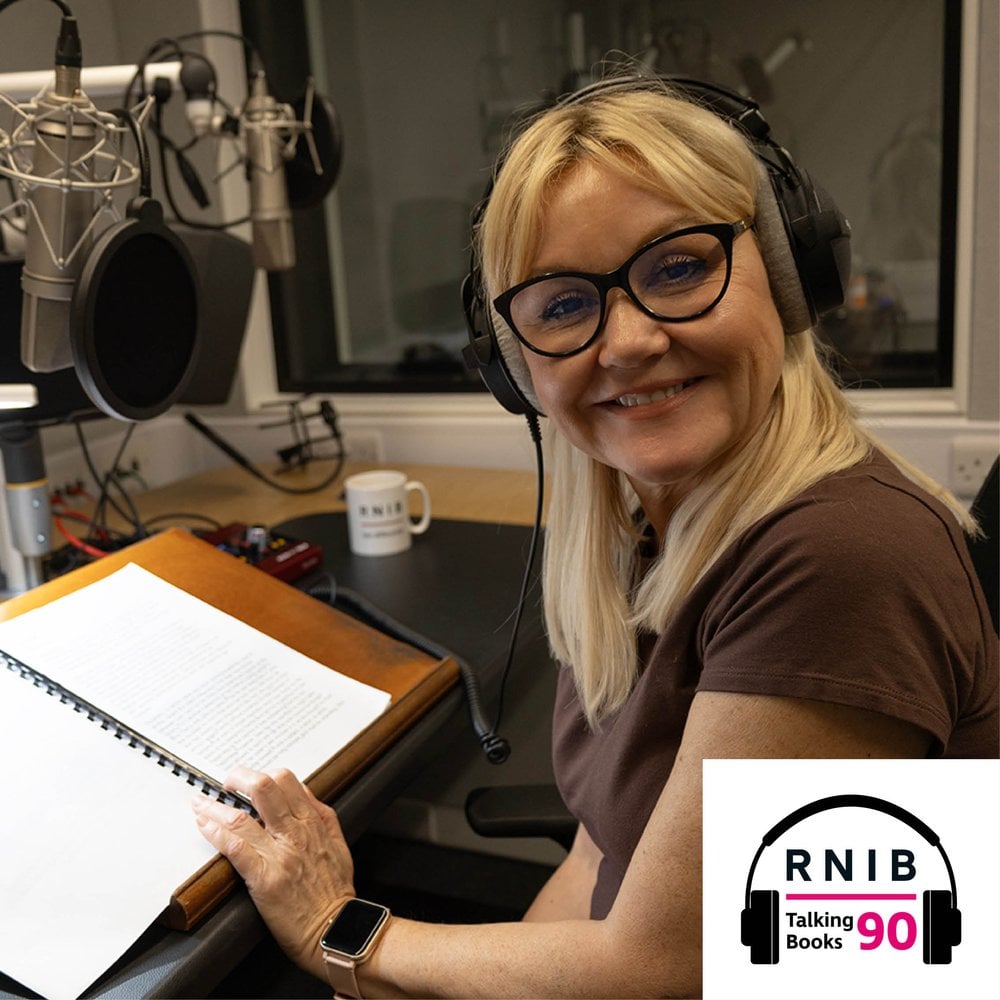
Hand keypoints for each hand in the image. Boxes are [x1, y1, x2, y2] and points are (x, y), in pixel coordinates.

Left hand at [191, 767, 353, 977]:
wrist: (336, 929)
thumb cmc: (335, 891)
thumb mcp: (338, 843)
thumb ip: (322, 817)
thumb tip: (305, 794)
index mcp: (314, 821)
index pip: (287, 780)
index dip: (262, 774)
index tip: (249, 780)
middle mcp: (296, 832)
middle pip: (264, 787)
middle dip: (239, 778)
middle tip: (226, 783)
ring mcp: (280, 854)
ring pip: (242, 817)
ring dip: (214, 807)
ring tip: (200, 804)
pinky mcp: (265, 879)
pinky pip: (235, 848)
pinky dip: (216, 833)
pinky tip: (204, 827)